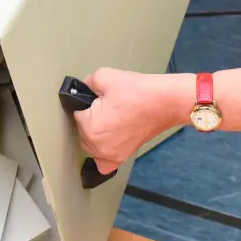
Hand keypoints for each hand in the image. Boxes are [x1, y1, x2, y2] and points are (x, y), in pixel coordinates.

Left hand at [73, 68, 190, 173]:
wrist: (164, 102)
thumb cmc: (136, 90)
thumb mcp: (105, 76)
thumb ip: (86, 83)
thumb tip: (81, 89)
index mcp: (90, 127)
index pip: (76, 114)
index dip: (87, 104)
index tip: (100, 98)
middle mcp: (97, 146)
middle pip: (81, 132)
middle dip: (90, 120)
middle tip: (108, 107)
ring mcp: (110, 155)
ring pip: (90, 146)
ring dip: (95, 135)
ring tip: (112, 120)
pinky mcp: (122, 158)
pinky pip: (103, 164)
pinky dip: (102, 155)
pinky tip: (108, 143)